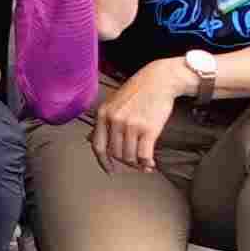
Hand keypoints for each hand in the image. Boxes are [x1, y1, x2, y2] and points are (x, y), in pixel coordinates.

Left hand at [95, 58, 188, 173]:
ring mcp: (131, 125)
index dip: (103, 162)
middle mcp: (114, 120)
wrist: (159, 79)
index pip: (98, 146)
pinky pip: (144, 155)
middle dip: (125, 162)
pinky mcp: (148, 129)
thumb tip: (90, 139)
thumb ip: (104, 120)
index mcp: (103, 114)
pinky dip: (147, 163)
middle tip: (135, 164)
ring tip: (144, 165)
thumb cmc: (137, 91)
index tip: (110, 170)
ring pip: (129, 156)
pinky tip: (151, 164)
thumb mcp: (114, 102)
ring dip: (137, 165)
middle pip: (115, 154)